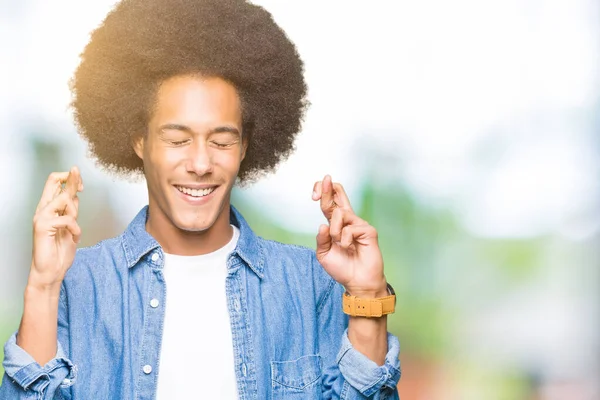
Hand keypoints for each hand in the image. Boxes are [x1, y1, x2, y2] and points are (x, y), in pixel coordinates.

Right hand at [29, 166, 83, 292]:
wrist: (51, 271)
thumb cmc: (59, 251)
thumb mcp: (71, 226)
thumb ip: (71, 211)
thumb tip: (75, 194)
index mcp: (49, 208)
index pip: (55, 183)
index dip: (70, 180)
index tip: (82, 186)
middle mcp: (43, 209)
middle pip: (54, 181)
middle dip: (72, 179)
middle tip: (80, 181)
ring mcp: (41, 216)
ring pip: (63, 198)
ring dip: (75, 213)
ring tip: (73, 229)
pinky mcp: (42, 226)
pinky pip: (67, 219)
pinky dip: (75, 228)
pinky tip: (73, 236)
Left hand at [312, 175, 386, 297]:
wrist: (357, 282)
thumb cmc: (342, 268)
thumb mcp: (324, 254)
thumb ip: (321, 238)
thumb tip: (322, 224)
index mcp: (336, 224)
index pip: (329, 202)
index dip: (323, 193)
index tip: (314, 195)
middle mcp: (347, 220)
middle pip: (338, 194)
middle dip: (328, 187)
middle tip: (325, 178)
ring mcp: (359, 224)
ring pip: (339, 213)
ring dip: (334, 230)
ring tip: (339, 244)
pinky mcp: (368, 230)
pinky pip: (349, 228)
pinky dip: (344, 240)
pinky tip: (350, 248)